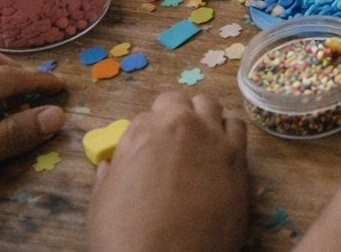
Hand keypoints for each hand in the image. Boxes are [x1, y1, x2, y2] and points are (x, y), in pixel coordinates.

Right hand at [87, 92, 248, 251]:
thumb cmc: (126, 237)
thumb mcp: (102, 203)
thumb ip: (111, 175)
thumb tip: (112, 164)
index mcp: (142, 132)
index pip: (146, 117)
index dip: (147, 136)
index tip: (150, 153)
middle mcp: (180, 125)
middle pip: (178, 102)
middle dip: (174, 117)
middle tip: (172, 146)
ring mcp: (213, 138)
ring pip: (210, 106)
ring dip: (202, 118)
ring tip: (198, 143)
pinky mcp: (238, 157)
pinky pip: (237, 127)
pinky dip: (228, 133)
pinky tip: (220, 152)